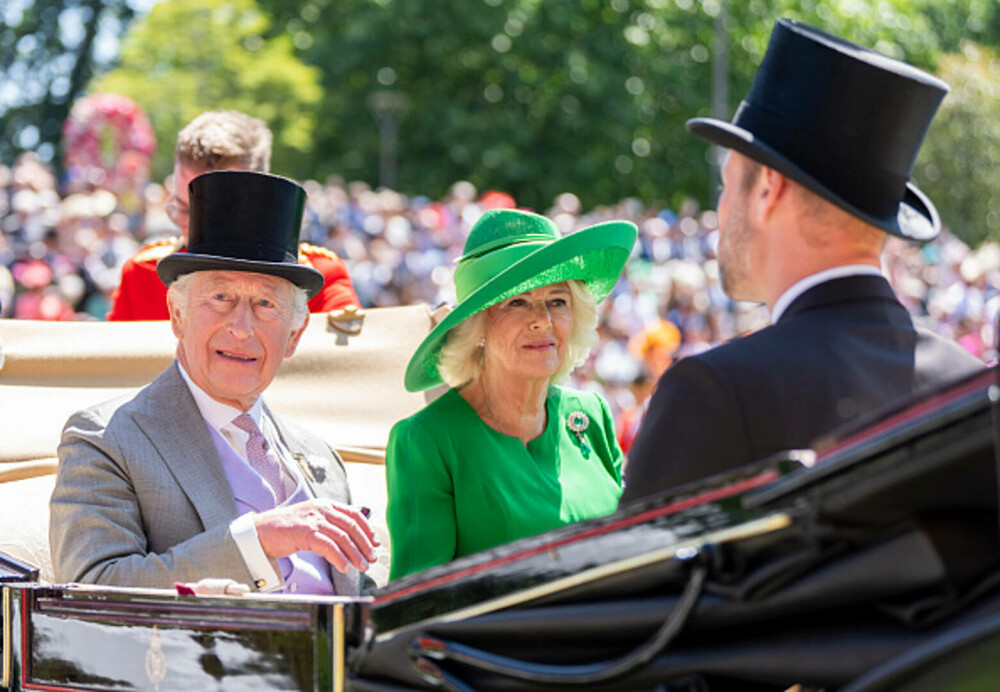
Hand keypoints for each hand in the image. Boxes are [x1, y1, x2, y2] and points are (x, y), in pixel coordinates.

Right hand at [253, 500, 379, 573]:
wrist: (260, 531)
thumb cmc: (285, 528)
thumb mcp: (311, 520)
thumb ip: (329, 524)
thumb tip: (350, 539)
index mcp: (325, 504)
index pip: (354, 514)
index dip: (367, 529)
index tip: (375, 542)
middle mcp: (321, 509)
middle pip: (352, 526)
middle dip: (365, 544)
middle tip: (372, 558)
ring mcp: (313, 520)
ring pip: (343, 537)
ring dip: (355, 554)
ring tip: (362, 566)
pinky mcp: (305, 532)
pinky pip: (328, 546)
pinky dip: (339, 558)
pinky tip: (345, 568)